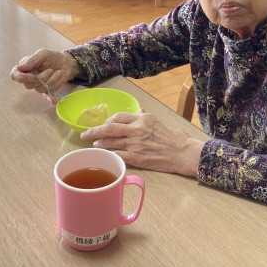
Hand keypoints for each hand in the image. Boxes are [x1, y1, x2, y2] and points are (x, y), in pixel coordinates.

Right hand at [10, 48, 82, 95]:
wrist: (65, 63)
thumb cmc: (52, 57)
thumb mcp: (43, 54)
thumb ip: (32, 60)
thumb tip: (19, 67)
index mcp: (25, 68)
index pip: (15, 76)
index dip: (22, 77)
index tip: (32, 75)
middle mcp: (29, 78)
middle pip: (28, 85)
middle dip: (41, 78)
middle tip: (50, 70)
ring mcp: (38, 85)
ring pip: (40, 89)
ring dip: (51, 80)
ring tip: (57, 72)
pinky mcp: (47, 90)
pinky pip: (47, 96)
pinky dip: (50, 99)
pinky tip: (54, 101)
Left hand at [80, 110, 203, 176]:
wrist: (181, 152)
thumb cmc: (171, 137)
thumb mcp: (156, 121)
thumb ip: (144, 115)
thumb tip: (138, 109)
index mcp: (142, 119)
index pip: (118, 116)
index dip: (106, 121)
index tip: (101, 124)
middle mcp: (137, 129)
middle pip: (109, 128)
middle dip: (94, 131)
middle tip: (85, 134)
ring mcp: (135, 144)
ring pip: (111, 142)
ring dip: (100, 144)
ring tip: (94, 145)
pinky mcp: (136, 157)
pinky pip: (117, 155)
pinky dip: (108, 155)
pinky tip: (104, 155)